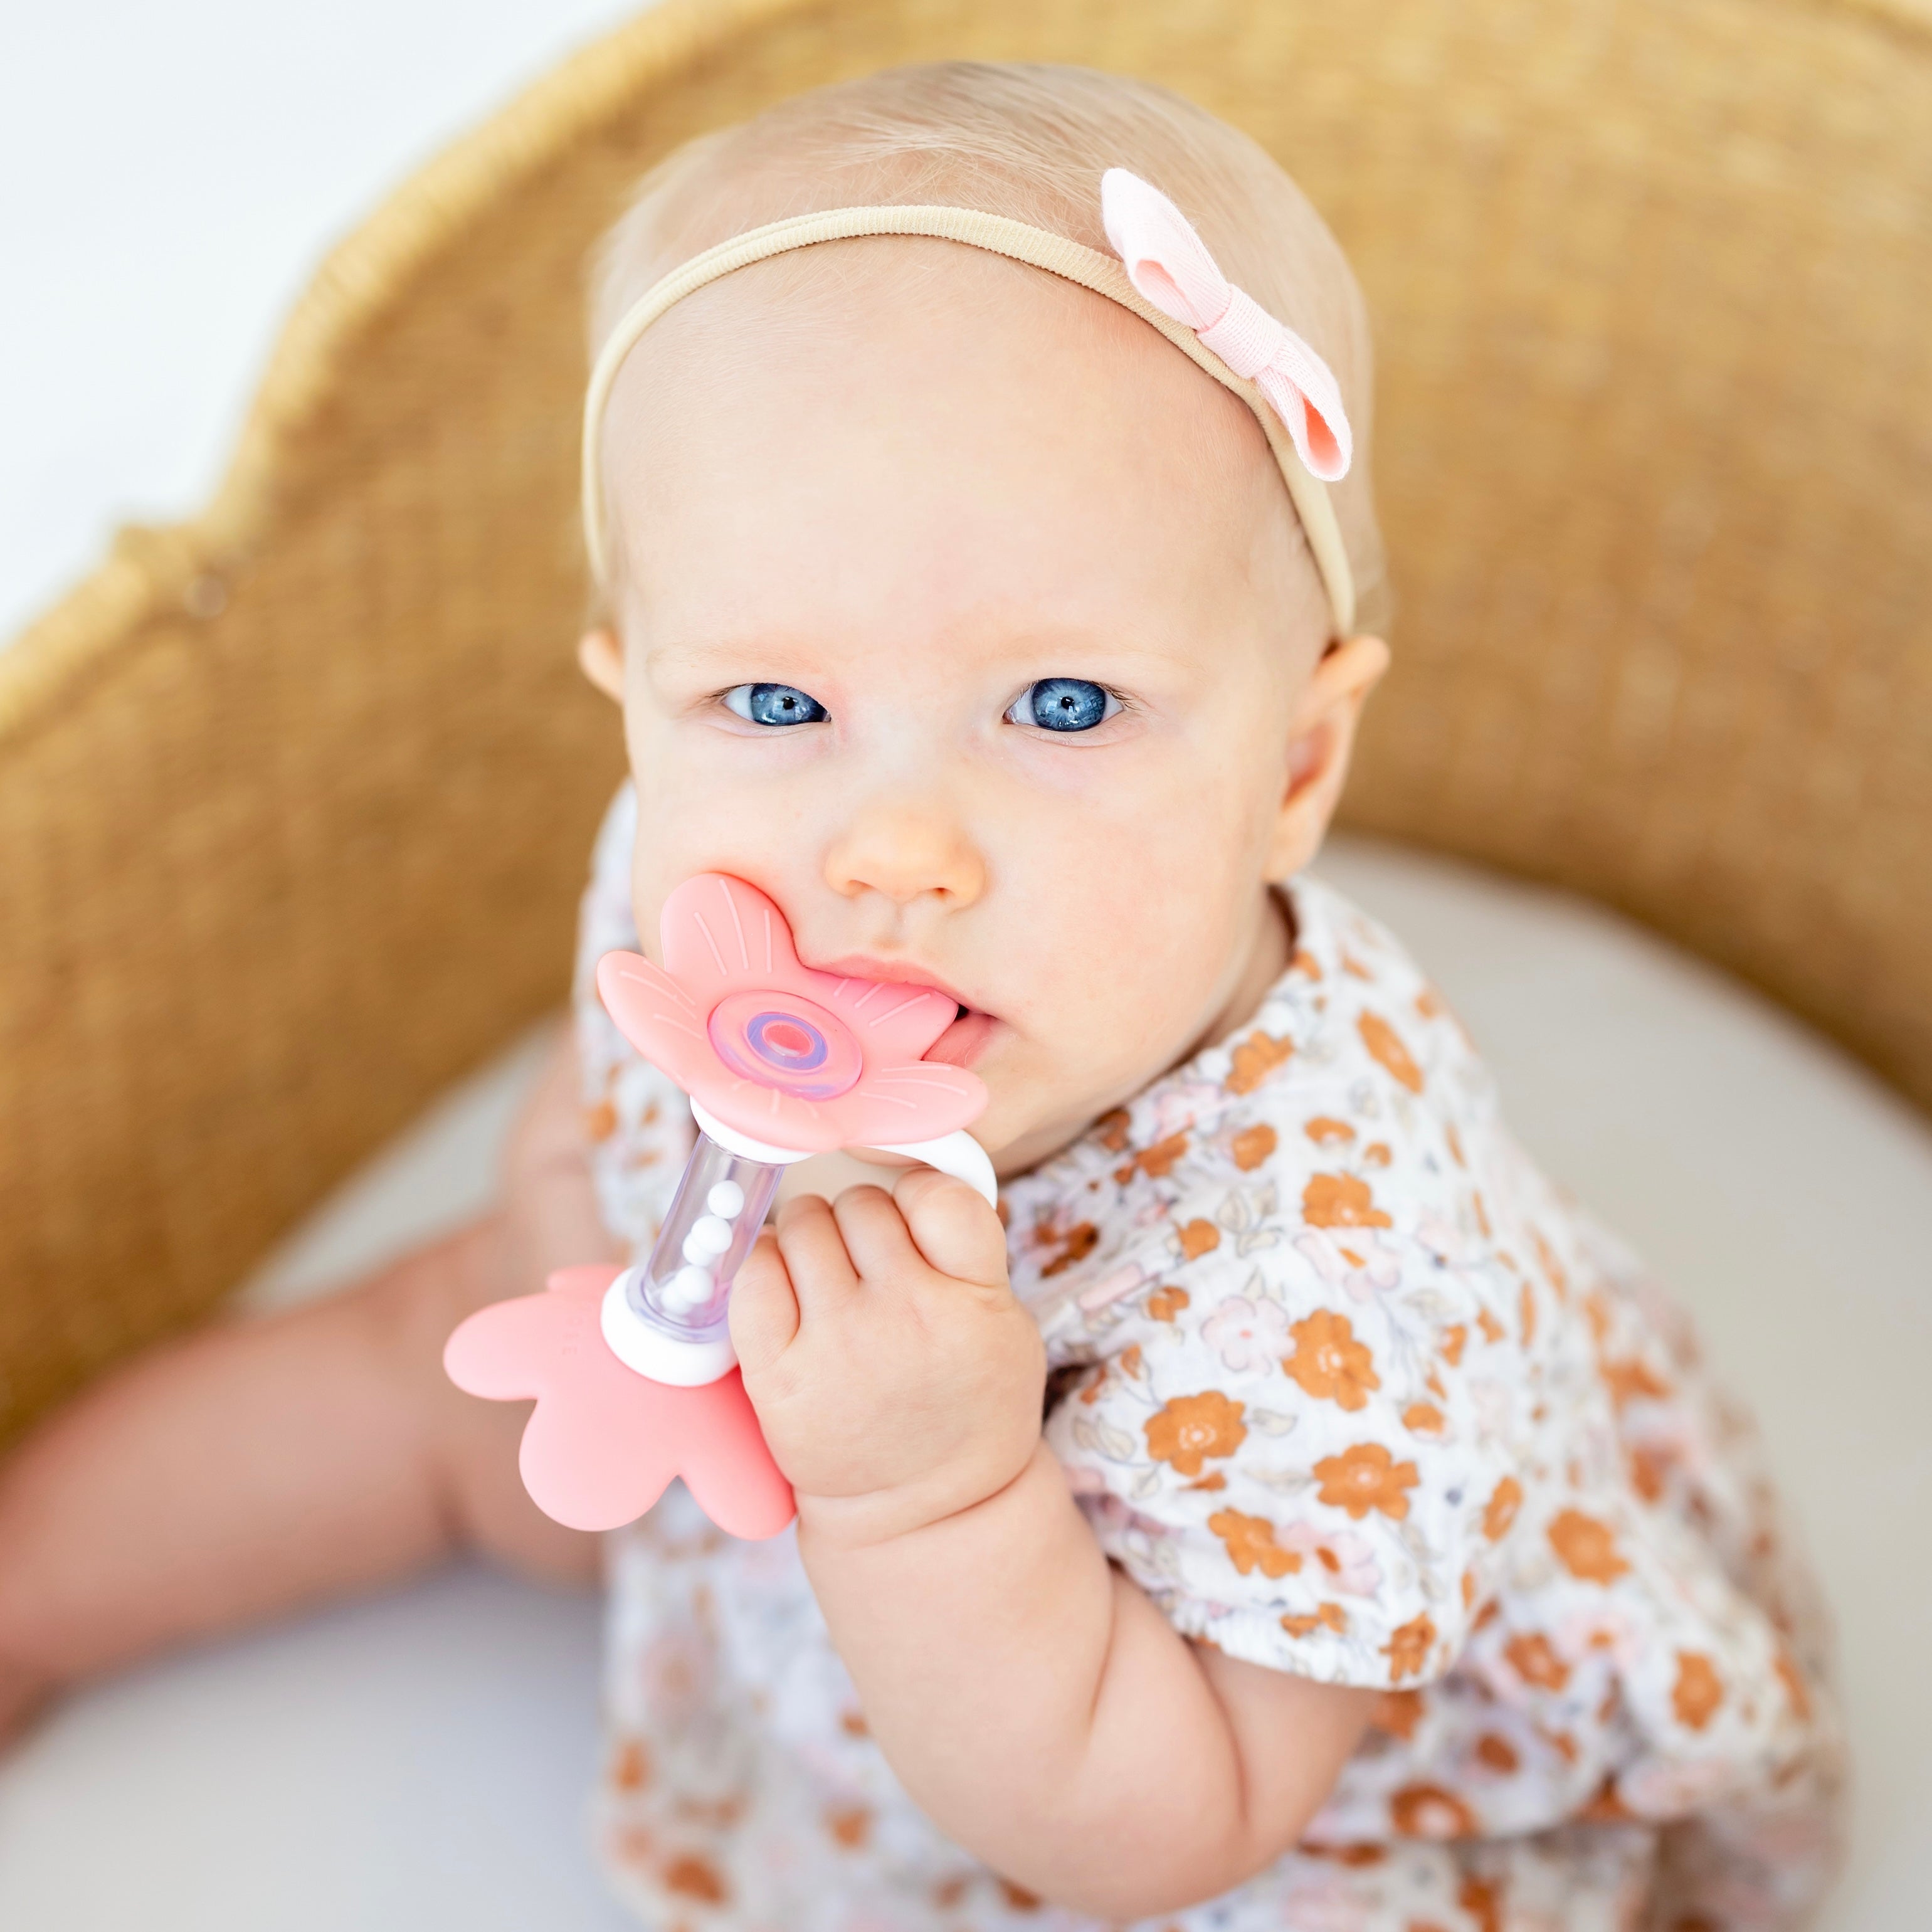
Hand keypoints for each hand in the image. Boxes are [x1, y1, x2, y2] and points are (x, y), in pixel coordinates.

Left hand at [730, 1169, 1044, 1547]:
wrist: (930, 1508)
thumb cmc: (967, 1399)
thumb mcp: (1005, 1322)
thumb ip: (966, 1248)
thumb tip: (904, 1160)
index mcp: (973, 1301)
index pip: (937, 1195)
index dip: (918, 1193)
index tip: (912, 1217)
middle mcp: (905, 1319)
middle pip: (861, 1205)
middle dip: (860, 1219)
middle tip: (864, 1254)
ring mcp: (837, 1348)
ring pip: (804, 1226)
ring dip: (810, 1234)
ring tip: (824, 1268)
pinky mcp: (779, 1379)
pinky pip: (754, 1277)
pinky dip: (766, 1266)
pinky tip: (786, 1284)